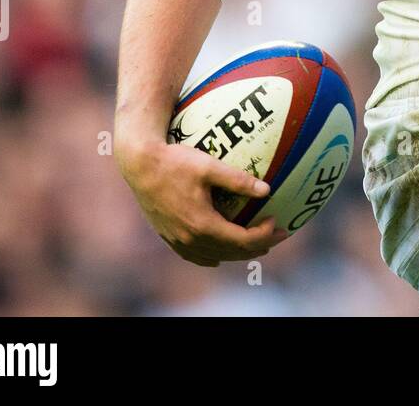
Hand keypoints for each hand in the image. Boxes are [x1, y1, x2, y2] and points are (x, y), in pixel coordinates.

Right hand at [117, 138, 288, 265]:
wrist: (140, 165)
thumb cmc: (175, 162)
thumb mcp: (209, 167)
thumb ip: (238, 180)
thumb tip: (267, 189)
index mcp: (202, 224)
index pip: (241, 240)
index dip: (264, 235)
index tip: (278, 221)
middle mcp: (190, 238)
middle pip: (231, 252)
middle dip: (258, 246)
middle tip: (279, 235)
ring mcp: (177, 240)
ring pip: (214, 256)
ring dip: (238, 253)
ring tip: (257, 243)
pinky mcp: (168, 236)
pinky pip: (195, 255)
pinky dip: (213, 255)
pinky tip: (220, 252)